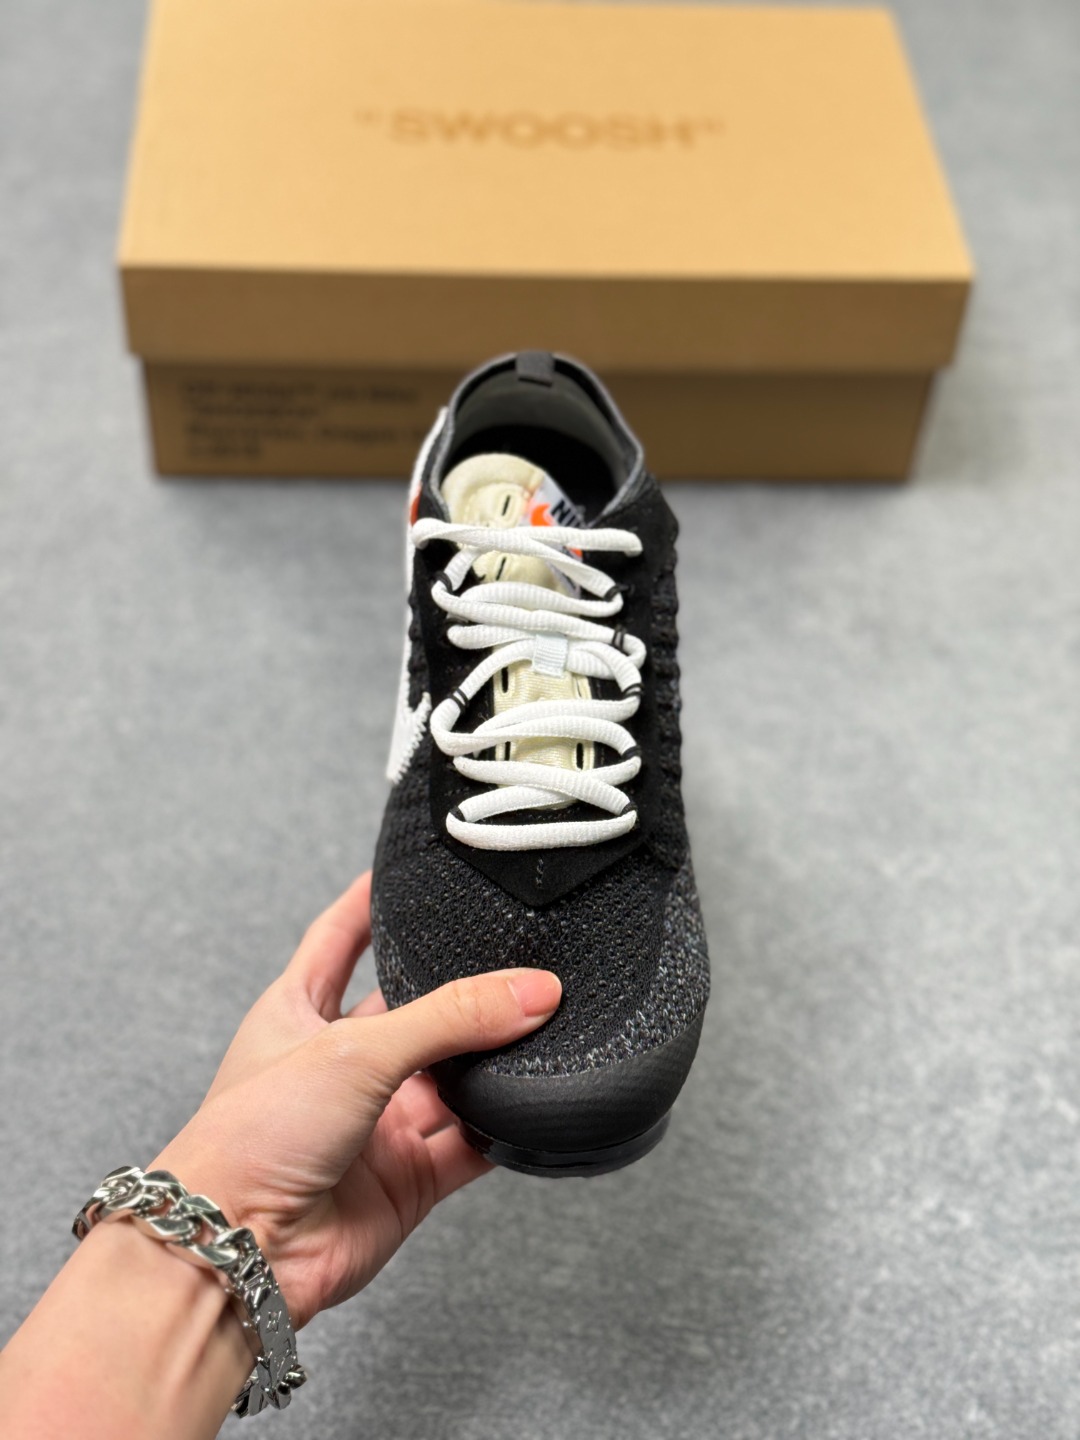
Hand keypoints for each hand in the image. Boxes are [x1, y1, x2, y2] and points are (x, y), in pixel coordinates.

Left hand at [152, 872, 560, 1329]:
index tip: (407, 872)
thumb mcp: (354, 1049)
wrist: (237, 1253)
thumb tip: (532, 990)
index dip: (370, 903)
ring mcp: (375, 1123)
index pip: (339, 938)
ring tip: (547, 1020)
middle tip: (515, 954)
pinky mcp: (408, 1179)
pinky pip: (472, 1142)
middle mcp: (339, 1064)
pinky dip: (505, 1125)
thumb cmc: (250, 1138)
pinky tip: (537, 1100)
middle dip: (460, 988)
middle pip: (415, 1009)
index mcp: (297, 1012)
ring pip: (452, 1076)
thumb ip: (449, 1017)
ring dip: (493, 1057)